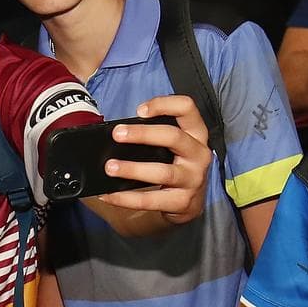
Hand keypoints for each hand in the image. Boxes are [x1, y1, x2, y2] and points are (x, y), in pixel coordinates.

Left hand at [97, 94, 211, 223]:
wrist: (190, 201)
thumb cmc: (174, 163)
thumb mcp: (172, 144)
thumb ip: (153, 134)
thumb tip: (118, 133)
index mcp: (195, 133)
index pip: (187, 108)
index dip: (164, 104)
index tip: (140, 110)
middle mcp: (198, 154)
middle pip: (173, 137)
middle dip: (143, 134)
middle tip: (118, 134)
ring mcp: (193, 179)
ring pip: (163, 172)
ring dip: (133, 169)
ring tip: (110, 167)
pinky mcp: (182, 201)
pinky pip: (151, 200)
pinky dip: (126, 198)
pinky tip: (108, 195)